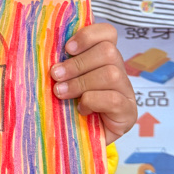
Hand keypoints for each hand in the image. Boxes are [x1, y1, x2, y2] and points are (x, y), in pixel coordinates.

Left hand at [50, 23, 136, 143]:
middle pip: (108, 51)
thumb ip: (62, 65)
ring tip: (61, 93)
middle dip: (77, 63)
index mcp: (104, 58)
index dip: (88, 36)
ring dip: (80, 83)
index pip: (108, 33)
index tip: (67, 48)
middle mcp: (120, 71)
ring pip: (111, 73)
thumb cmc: (68, 106)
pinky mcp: (128, 112)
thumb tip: (44, 50)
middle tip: (56, 75)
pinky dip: (92, 101)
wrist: (79, 141)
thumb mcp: (64, 81)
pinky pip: (113, 99)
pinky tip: (82, 109)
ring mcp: (127, 92)